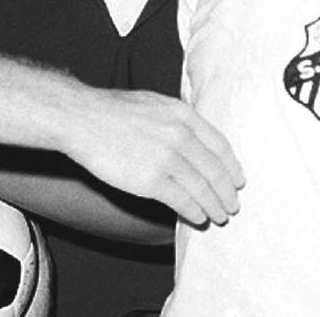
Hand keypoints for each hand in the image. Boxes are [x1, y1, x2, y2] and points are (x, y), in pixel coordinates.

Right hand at [59, 89, 244, 227]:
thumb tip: (194, 140)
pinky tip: (197, 217)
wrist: (81, 119)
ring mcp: (166, 159)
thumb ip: (177, 119)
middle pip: (215, 171)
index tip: (238, 180)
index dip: (232, 167)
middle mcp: (180, 136)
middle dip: (227, 192)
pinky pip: (182, 201)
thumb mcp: (154, 103)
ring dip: (214, 206)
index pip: (220, 146)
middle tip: (232, 205)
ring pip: (202, 189)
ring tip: (218, 216)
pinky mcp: (150, 180)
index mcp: (183, 115)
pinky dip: (194, 211)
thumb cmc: (112, 111)